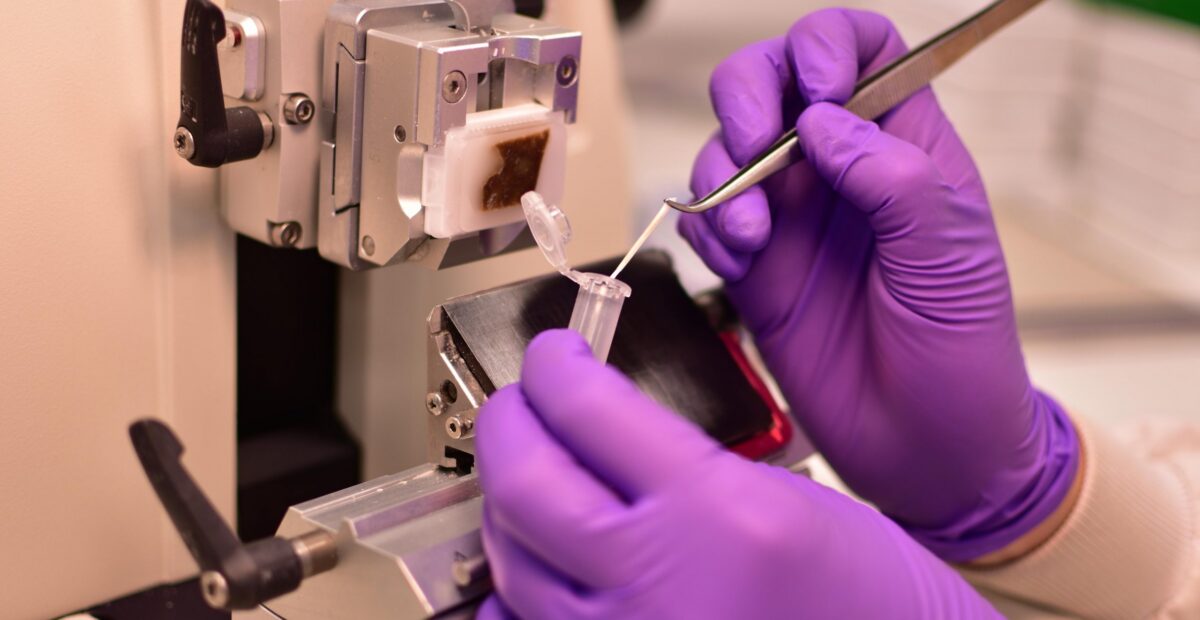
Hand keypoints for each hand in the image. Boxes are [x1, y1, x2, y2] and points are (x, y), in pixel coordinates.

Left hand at [474, 330, 998, 618]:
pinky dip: (513, 593)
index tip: (554, 355)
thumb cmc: (858, 588)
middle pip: (526, 481)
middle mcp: (662, 582)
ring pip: (511, 557)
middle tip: (522, 403)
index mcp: (718, 511)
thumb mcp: (777, 493)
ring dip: (506, 503)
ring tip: (528, 475)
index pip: (588, 409)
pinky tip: (534, 566)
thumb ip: (674, 461)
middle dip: (509, 424)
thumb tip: (586, 427)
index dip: (555, 366)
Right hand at [679, 8, 1078, 560]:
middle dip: (747, 99)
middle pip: (773, 84)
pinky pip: (707, 221)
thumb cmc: (962, 358)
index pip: (865, 50)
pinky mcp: (754, 269)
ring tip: (754, 240)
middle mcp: (842, 172)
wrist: (925, 454)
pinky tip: (741, 266)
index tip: (817, 94)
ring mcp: (791, 218)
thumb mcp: (951, 259)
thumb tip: (822, 121)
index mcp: (906, 149)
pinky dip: (708, 232)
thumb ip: (894, 178)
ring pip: (726, 150)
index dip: (827, 48)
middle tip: (752, 147)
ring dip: (723, 181)